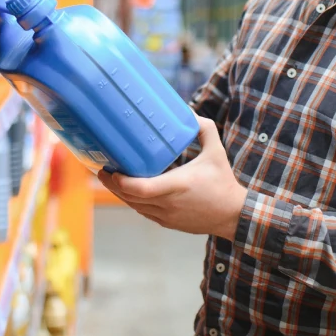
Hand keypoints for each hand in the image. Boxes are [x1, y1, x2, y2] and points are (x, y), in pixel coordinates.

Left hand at [96, 117, 245, 240]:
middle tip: (102, 170)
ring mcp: (167, 216)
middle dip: (113, 185)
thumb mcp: (216, 152)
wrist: (233, 215)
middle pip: (131, 198)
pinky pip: (143, 212)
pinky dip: (132, 202)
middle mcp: (169, 204)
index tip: (111, 170)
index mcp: (178, 186)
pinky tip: (126, 191)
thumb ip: (203, 129)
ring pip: (135, 206)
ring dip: (120, 194)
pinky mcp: (167, 223)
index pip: (143, 189)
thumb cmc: (223, 182)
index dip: (123, 183)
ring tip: (109, 179)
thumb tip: (189, 111)